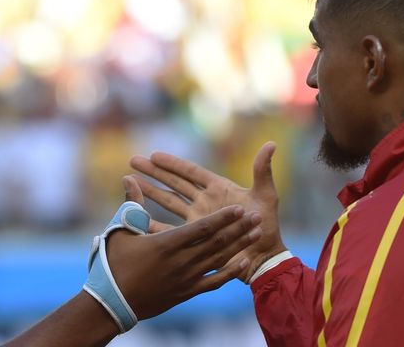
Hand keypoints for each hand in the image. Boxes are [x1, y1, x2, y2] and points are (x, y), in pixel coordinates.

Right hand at [104, 176, 261, 319]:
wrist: (111, 303)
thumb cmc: (113, 263)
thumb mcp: (120, 231)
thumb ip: (131, 204)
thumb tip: (128, 178)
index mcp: (166, 244)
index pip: (203, 228)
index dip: (223, 217)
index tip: (239, 208)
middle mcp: (181, 261)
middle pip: (217, 242)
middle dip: (239, 228)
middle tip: (258, 217)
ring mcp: (186, 278)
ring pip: (219, 259)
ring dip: (240, 245)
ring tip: (257, 233)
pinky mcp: (187, 293)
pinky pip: (214, 282)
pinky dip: (230, 271)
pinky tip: (243, 261)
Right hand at [129, 142, 286, 281]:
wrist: (265, 259)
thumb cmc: (268, 226)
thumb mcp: (266, 197)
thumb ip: (263, 171)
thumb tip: (271, 144)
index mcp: (218, 189)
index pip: (191, 172)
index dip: (173, 163)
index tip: (154, 154)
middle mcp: (204, 203)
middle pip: (175, 184)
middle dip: (154, 172)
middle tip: (134, 160)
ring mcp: (198, 221)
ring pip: (169, 203)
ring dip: (151, 193)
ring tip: (132, 182)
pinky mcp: (195, 240)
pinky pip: (172, 231)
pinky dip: (156, 224)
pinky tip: (140, 218)